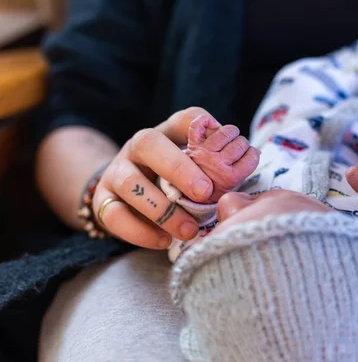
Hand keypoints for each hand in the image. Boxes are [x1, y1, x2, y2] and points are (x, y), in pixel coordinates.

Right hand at [92, 107, 216, 248]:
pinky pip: (114, 215)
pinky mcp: (103, 200)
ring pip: (130, 183)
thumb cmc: (171, 180)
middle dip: (178, 168)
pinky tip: (163, 241)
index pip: (184, 119)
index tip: (223, 146)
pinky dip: (139, 231)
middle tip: (205, 192)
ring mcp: (116, 171)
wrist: (124, 193)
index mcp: (166, 134)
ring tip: (189, 230)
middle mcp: (137, 147)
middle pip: (149, 143)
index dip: (202, 126)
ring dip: (162, 209)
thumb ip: (215, 162)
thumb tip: (250, 157)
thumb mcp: (193, 166)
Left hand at [186, 114, 260, 202]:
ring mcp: (204, 153)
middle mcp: (216, 164)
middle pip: (241, 143)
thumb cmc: (216, 186)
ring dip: (230, 133)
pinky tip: (211, 125)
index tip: (247, 157)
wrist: (192, 190)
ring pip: (226, 131)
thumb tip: (257, 151)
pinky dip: (205, 121)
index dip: (252, 154)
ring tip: (228, 140)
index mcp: (229, 177)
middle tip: (236, 152)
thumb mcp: (234, 185)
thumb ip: (246, 168)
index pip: (252, 156)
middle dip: (242, 145)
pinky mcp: (193, 144)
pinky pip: (198, 124)